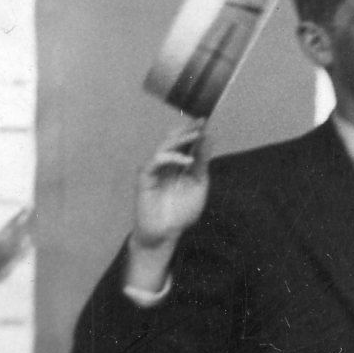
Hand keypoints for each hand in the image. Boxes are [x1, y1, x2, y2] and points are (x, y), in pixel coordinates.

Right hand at [124, 123, 208, 271]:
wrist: (166, 233)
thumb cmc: (181, 211)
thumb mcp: (199, 184)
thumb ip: (202, 162)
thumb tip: (208, 138)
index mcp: (177, 165)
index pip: (184, 143)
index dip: (193, 130)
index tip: (205, 119)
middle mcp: (165, 164)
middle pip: (173, 140)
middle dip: (187, 130)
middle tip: (200, 122)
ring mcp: (153, 169)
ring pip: (164, 147)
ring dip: (181, 139)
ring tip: (197, 136)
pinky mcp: (144, 177)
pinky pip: (155, 161)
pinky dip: (171, 158)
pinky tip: (187, 161)